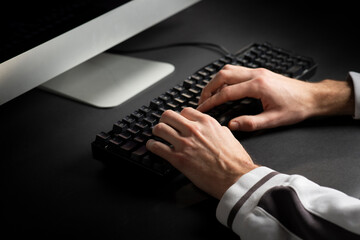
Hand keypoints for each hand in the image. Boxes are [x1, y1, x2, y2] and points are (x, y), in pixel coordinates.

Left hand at [146, 107, 257, 198]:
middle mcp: (194, 130)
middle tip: (164, 125)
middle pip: (169, 115)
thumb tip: (216, 129)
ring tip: (157, 135)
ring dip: (156, 131)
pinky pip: (157, 147)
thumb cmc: (236, 161)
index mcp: (207, 123)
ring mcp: (184, 144)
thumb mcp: (230, 137)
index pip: (185, 111)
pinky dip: (152, 146)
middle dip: (165, 120)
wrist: (236, 178)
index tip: (178, 121)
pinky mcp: (178, 159)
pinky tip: (152, 146)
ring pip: (160, 128)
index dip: (180, 117)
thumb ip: (219, 130)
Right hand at [197, 65, 353, 130]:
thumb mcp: (274, 120)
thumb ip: (250, 123)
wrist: (311, 97)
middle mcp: (256, 75)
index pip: (227, 92)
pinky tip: (222, 87)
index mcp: (258, 86)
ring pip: (229, 70)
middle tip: (202, 101)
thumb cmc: (296, 107)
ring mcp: (258, 71)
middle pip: (223, 76)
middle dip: (209, 88)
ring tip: (209, 94)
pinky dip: (224, 78)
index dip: (212, 101)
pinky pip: (236, 70)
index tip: (203, 108)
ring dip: (215, 81)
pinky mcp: (259, 72)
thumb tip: (232, 125)